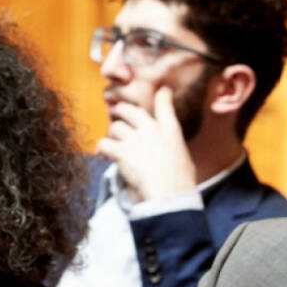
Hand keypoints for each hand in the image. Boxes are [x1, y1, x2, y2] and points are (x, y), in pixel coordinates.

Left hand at [96, 87, 198, 201]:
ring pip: (115, 127)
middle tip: (119, 118)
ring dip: (113, 136)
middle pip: (129, 110)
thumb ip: (171, 144)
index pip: (164, 104)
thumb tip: (164, 146)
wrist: (170, 196)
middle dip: (122, 112)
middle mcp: (151, 129)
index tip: (161, 91)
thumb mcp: (184, 157)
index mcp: (170, 130)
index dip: (162, 95)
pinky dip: (103, 150)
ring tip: (115, 146)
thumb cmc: (182, 182)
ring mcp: (135, 139)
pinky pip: (104, 144)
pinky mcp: (121, 152)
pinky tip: (106, 155)